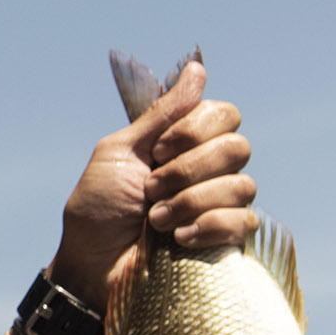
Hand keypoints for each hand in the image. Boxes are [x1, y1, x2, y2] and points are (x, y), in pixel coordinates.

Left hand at [48, 61, 254, 309]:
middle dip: (188, 169)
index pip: (225, 115)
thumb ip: (162, 115)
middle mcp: (210, 171)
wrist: (90, 267)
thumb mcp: (119, 152)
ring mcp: (221, 207)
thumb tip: (198, 68)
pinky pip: (245, 221)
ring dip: (190, 201)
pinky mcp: (227, 241)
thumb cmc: (97, 211)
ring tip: (153, 220)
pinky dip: (208, 226)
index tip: (157, 150)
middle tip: (150, 189)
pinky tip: (178, 239)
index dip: (195, 129)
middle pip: (238, 148)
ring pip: (243, 185)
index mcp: (185, 145)